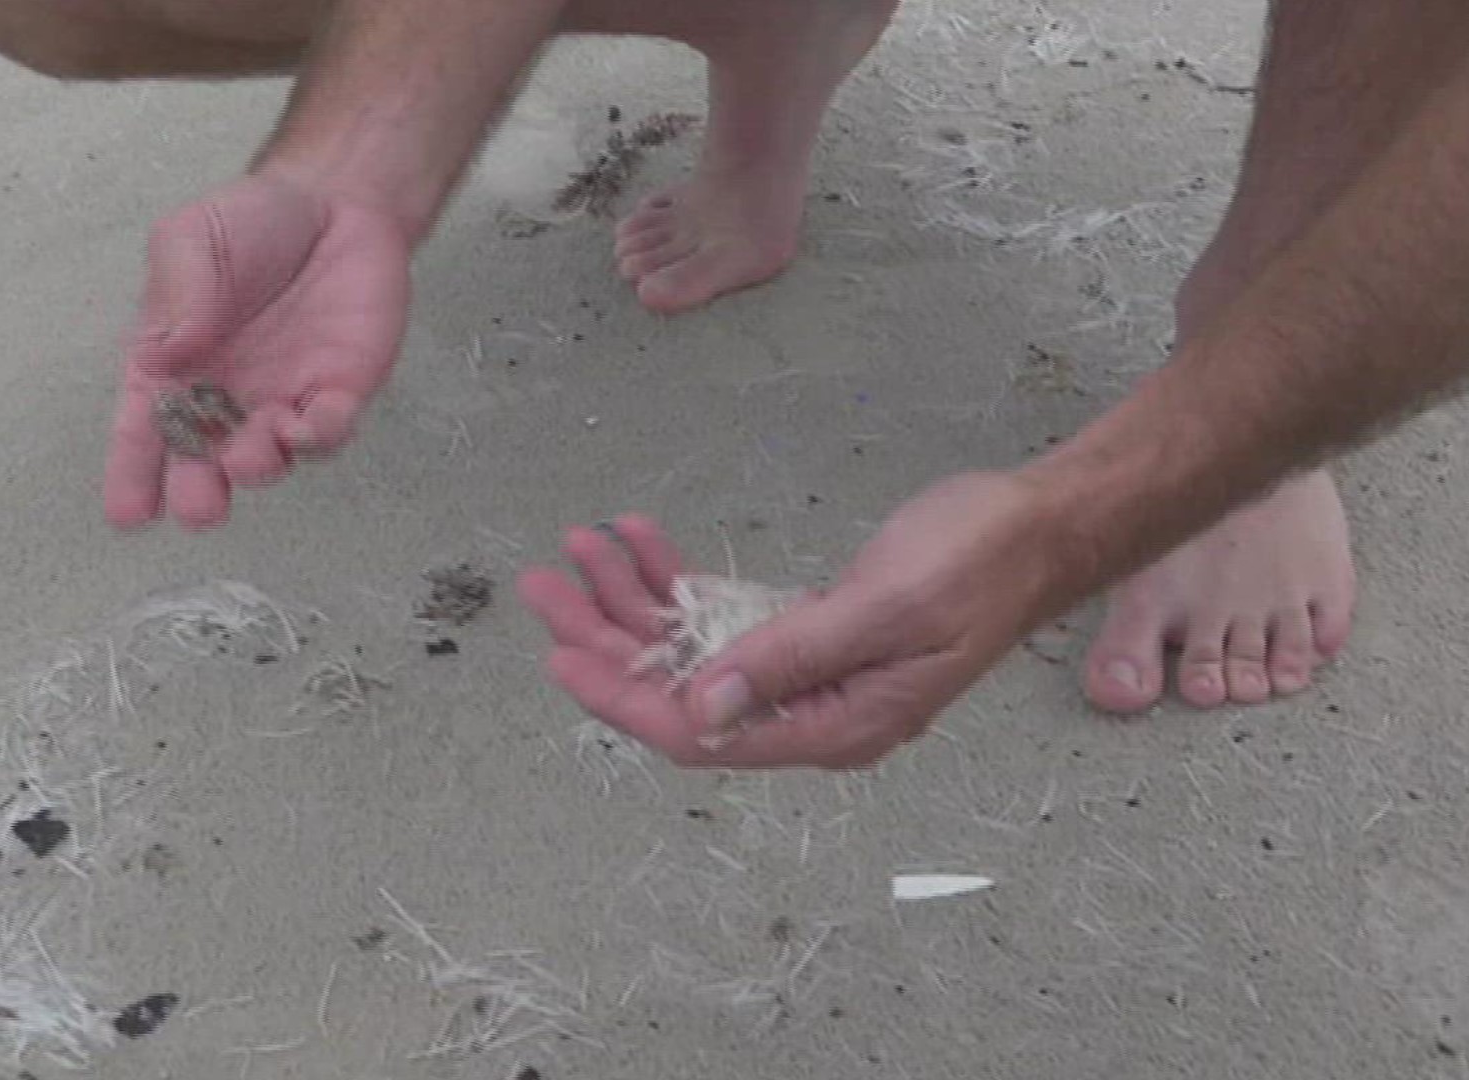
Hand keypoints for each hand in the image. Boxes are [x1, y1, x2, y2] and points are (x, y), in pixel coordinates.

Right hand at [103, 171, 410, 528]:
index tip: (128, 515)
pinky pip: (327, 429)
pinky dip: (316, 437)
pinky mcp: (338, 391)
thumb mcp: (189, 238)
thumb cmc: (251, 224)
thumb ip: (177, 291)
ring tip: (247, 458)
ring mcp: (281, 399)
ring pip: (267, 456)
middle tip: (198, 507)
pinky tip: (303, 426)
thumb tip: (164, 353)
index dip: (132, 477)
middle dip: (198, 494)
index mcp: (172, 365)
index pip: (143, 430)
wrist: (333, 202)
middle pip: (203, 464)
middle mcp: (223, 397)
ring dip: (256, 466)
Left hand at [517, 472, 1066, 767]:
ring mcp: (804, 672)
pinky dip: (678, 578)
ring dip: (633, 597)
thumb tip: (701, 708)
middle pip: (679, 688)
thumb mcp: (882, 609)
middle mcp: (809, 711)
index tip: (559, 651)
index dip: (620, 695)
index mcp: (831, 727)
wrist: (1040, 525)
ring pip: (692, 646)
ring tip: (583, 542)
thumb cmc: (978, 562)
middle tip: (544, 582)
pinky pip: (722, 614)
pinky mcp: (807, 631)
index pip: (698, 732)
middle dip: (605, 636)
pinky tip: (640, 538)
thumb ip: (787, 659)